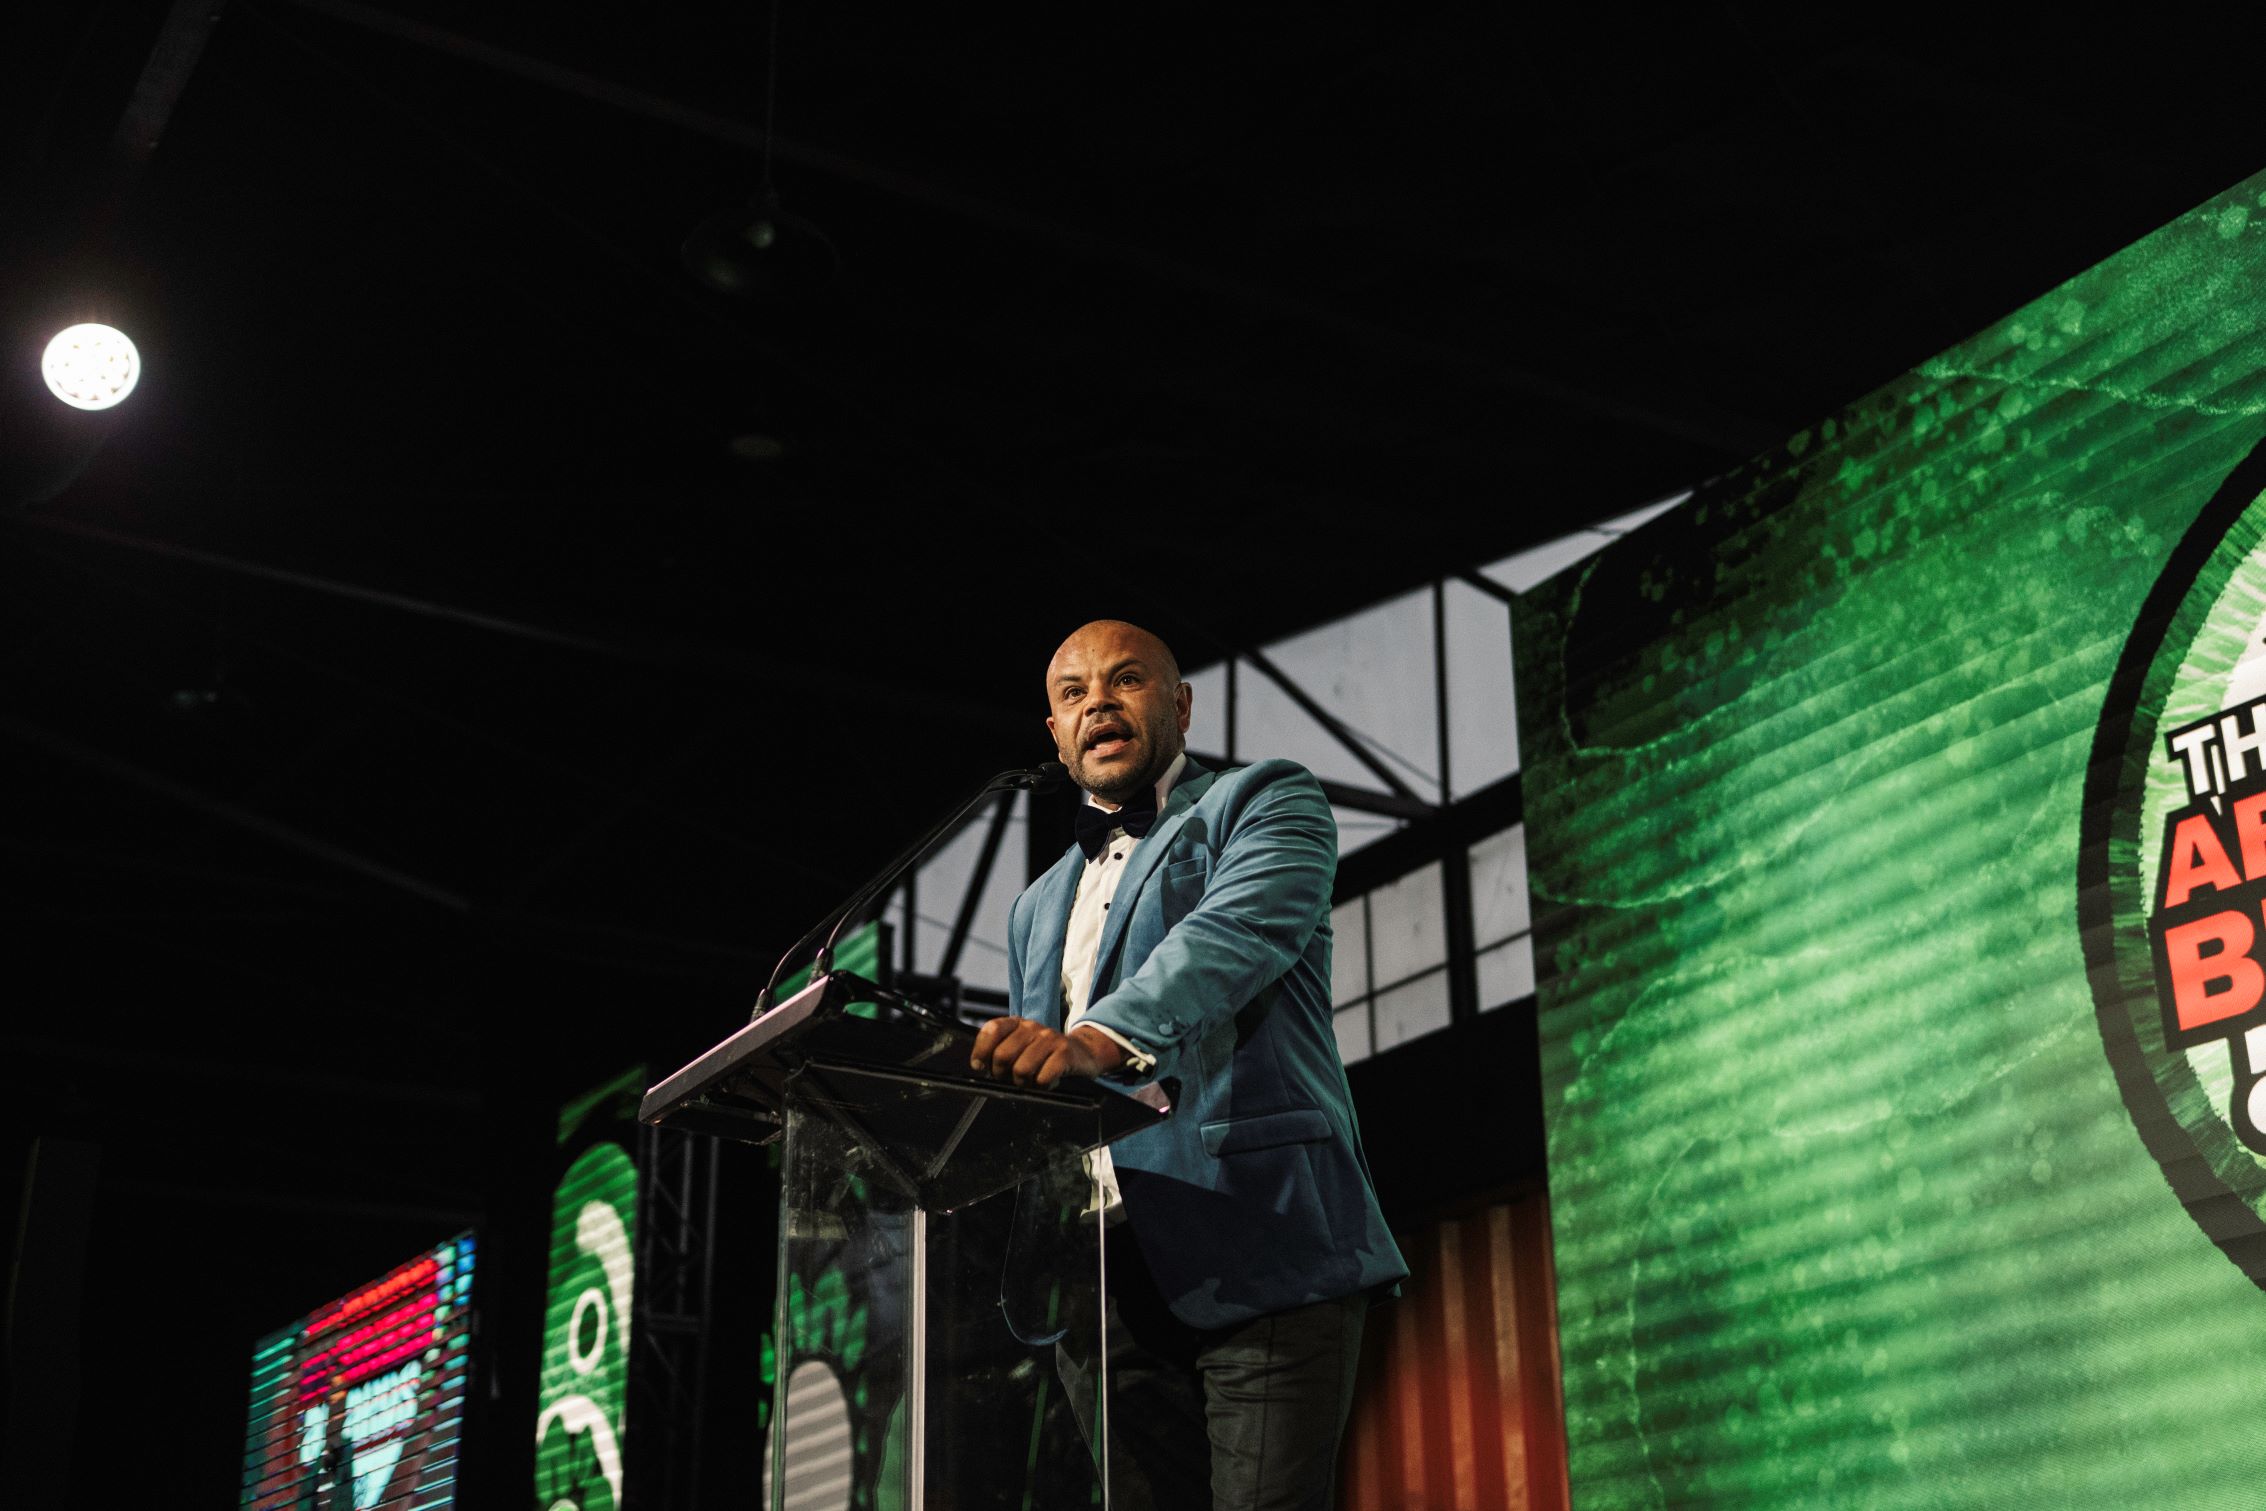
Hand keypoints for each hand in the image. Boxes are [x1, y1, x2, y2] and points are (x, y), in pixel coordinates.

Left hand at [969, 1018, 1126, 1087]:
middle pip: (1003, 1055)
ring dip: (1023, 1083)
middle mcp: (1032, 1027)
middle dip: (1002, 1075)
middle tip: (1011, 1079)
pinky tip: (1047, 1082)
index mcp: (1017, 1024)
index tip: (980, 1066)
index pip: (991, 1030)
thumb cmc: (1044, 1055)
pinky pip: (1042, 1079)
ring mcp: (1050, 1038)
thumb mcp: (1020, 1047)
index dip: (981, 1051)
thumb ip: (999, 1051)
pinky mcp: (1064, 1053)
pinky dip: (1042, 1087)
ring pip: (1021, 1070)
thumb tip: (978, 1066)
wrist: (1082, 1053)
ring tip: (1031, 1081)